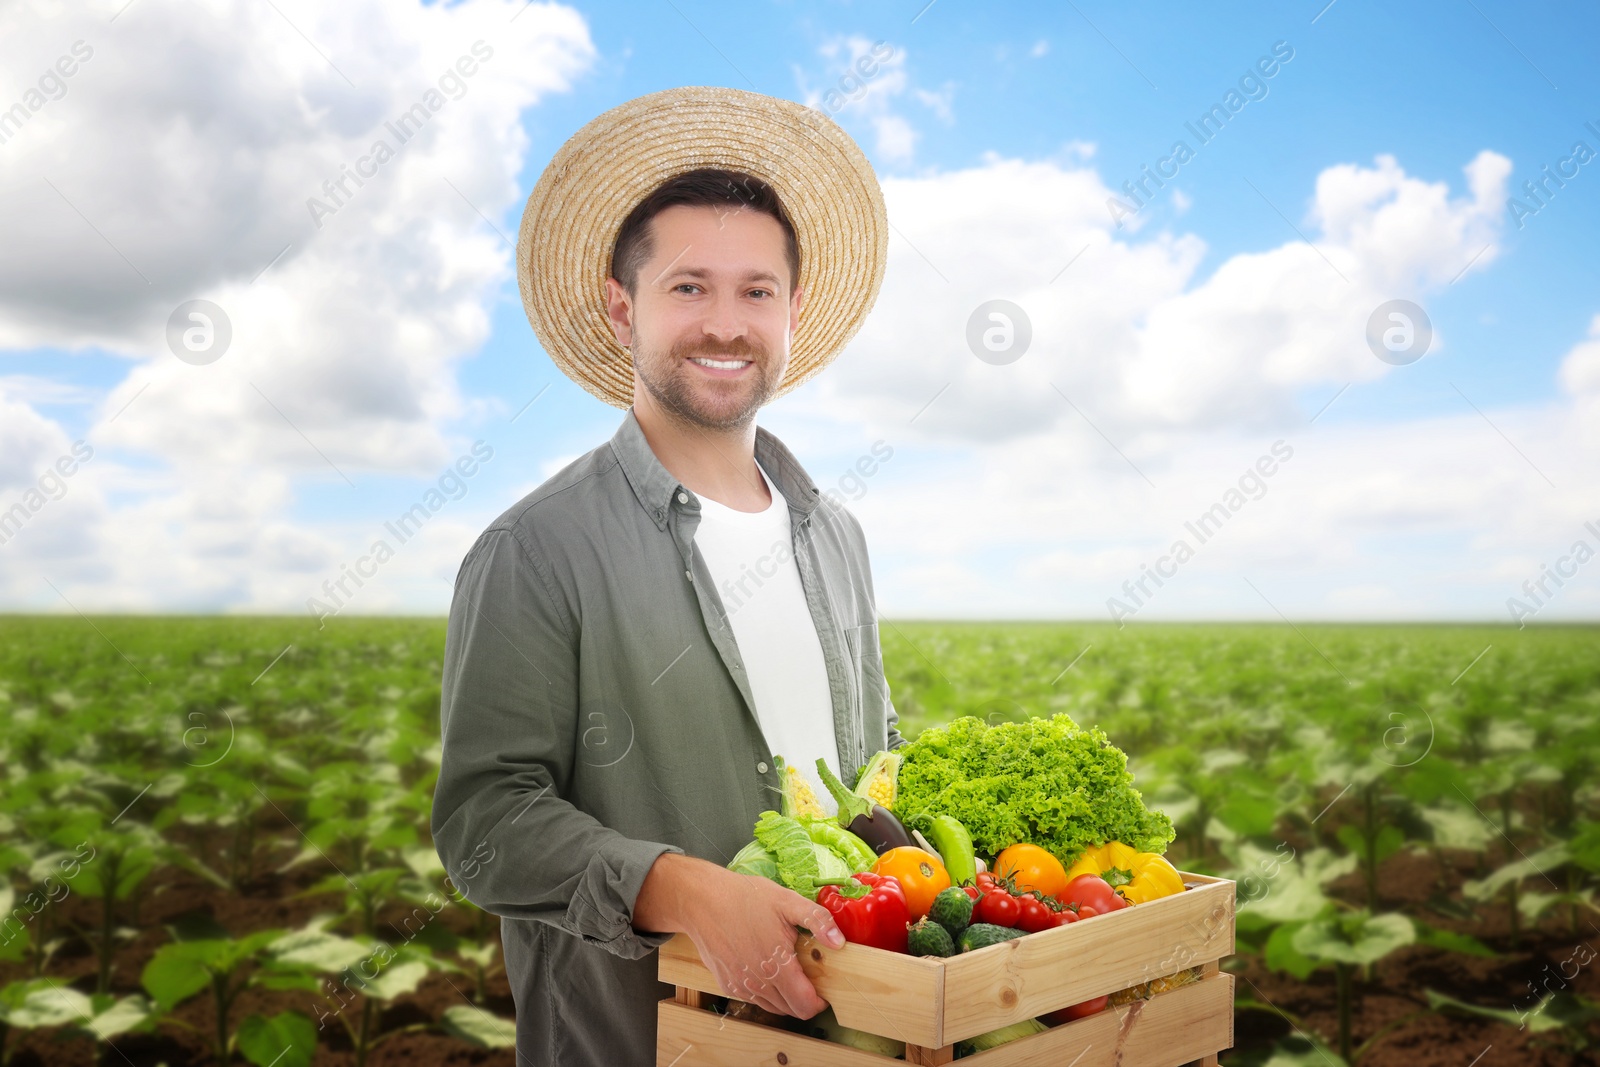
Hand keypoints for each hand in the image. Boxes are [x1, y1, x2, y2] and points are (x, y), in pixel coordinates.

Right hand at [635, 853, 845, 1018]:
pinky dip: (765, 992)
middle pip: (791, 1010)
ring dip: (785, 996)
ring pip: (772, 1007)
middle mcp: (758, 983)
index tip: (823, 988)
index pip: (805, 1006)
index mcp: (777, 966)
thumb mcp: (787, 901)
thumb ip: (817, 921)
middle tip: (806, 974)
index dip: (819, 1001)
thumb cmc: (745, 898)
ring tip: (786, 969)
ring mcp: (740, 986)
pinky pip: (754, 999)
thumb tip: (839, 942)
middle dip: (804, 998)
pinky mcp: (727, 984)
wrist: (703, 900)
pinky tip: (765, 968)